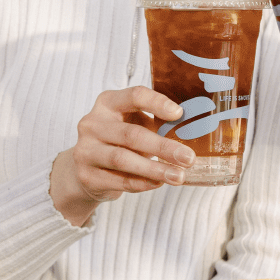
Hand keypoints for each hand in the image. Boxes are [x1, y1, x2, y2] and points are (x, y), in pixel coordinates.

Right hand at [49, 86, 194, 225]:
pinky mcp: (86, 175)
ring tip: (178, 176)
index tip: (180, 114)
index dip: (157, 103)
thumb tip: (194, 130)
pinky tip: (159, 183)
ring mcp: (85, 150)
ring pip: (123, 159)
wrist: (87, 167)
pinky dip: (142, 183)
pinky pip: (119, 180)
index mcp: (108, 103)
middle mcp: (92, 124)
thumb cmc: (120, 140)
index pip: (134, 96)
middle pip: (131, 134)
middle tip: (188, 158)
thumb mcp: (135, 123)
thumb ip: (157, 123)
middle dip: (163, 147)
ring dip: (154, 169)